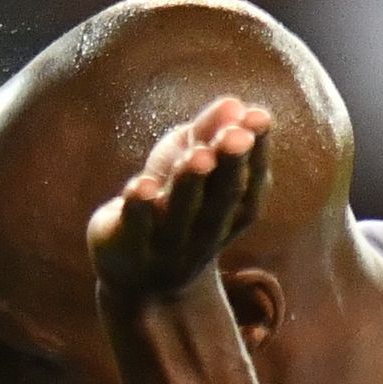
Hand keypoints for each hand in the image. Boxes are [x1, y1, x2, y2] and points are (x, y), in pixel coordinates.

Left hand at [86, 98, 272, 312]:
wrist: (139, 281)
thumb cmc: (173, 203)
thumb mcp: (193, 159)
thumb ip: (211, 130)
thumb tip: (234, 103)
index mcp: (231, 212)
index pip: (250, 182)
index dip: (255, 152)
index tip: (258, 118)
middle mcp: (204, 232)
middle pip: (220, 198)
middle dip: (228, 165)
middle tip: (235, 135)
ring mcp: (165, 244)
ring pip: (180, 213)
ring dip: (189, 184)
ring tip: (197, 156)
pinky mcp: (124, 247)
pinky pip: (133, 228)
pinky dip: (138, 207)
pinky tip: (139, 184)